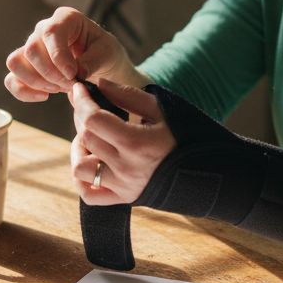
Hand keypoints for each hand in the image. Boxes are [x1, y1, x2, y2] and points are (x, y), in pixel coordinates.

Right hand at [4, 7, 136, 102]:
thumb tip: (76, 73)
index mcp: (66, 18)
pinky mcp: (25, 66)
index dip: (59, 57)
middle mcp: (43, 29)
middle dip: (51, 73)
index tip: (73, 75)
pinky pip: (11, 79)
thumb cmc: (104, 53)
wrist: (101, 64)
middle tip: (70, 84)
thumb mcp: (107, 53)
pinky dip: (24, 92)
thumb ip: (93, 61)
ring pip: (16, 62)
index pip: (51, 32)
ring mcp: (31, 47)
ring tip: (58, 88)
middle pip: (31, 49)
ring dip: (37, 81)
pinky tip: (44, 96)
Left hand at [68, 79, 174, 204]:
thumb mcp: (160, 109)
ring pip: (80, 168)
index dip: (82, 101)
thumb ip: (127, 95)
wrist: (204, 171)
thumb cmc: (182, 136)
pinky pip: (88, 194)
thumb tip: (98, 83)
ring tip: (92, 139)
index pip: (93, 120)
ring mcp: (123, 186)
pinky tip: (91, 162)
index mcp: (137, 143)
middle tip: (89, 108)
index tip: (79, 89)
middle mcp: (126, 168)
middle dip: (81, 117)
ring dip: (79, 149)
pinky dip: (82, 178)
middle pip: (86, 138)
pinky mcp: (123, 199)